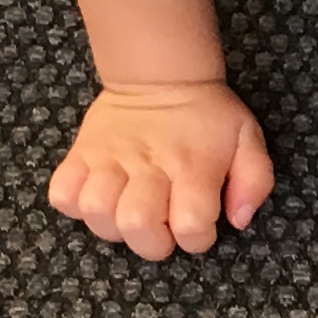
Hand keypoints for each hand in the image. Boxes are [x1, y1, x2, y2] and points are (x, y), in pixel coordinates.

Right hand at [49, 80, 271, 260]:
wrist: (160, 74)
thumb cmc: (207, 115)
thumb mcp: (248, 139)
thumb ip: (255, 181)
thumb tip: (237, 219)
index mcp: (193, 165)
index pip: (190, 224)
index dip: (196, 239)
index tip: (197, 227)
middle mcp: (149, 165)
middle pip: (136, 224)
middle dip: (151, 243)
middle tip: (161, 229)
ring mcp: (109, 159)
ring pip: (95, 211)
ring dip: (112, 226)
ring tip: (128, 213)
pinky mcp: (81, 154)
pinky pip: (62, 193)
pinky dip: (75, 205)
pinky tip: (98, 197)